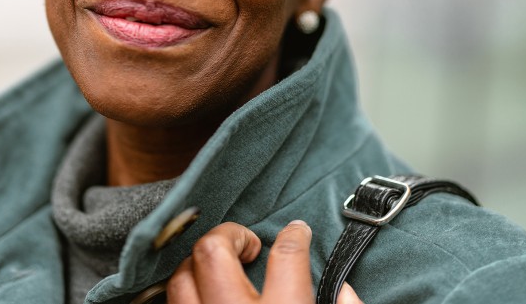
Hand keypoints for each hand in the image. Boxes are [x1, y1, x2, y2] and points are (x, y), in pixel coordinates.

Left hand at [167, 220, 362, 303]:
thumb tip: (344, 289)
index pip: (288, 256)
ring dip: (198, 267)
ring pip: (180, 280)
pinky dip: (184, 295)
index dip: (295, 235)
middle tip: (249, 245)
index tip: (297, 230)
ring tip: (221, 268)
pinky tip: (201, 295)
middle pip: (213, 252)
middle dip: (229, 237)